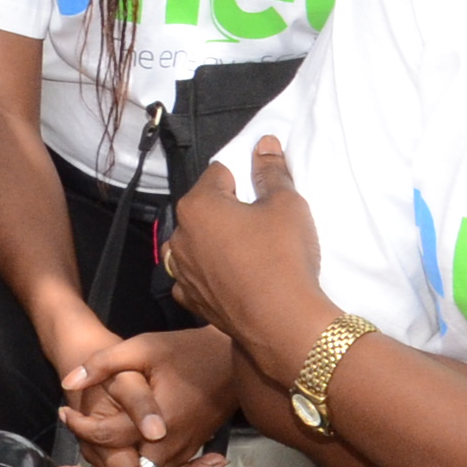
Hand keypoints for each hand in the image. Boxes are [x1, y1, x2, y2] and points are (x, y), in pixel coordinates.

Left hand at [62, 328, 241, 466]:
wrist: (230, 358)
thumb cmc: (187, 350)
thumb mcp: (141, 348)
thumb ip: (103, 364)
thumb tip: (69, 381)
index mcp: (160, 420)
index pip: (110, 437)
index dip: (80, 427)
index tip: (66, 413)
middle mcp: (174, 443)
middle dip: (100, 463)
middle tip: (74, 452)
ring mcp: (186, 449)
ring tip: (91, 451)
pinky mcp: (191, 448)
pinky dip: (139, 465)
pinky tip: (120, 453)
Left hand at [158, 142, 333, 384]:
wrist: (282, 323)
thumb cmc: (283, 255)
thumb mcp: (286, 204)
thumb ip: (271, 170)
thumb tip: (264, 142)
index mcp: (197, 205)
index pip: (218, 174)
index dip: (242, 179)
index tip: (261, 193)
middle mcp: (179, 235)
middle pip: (204, 209)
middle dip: (226, 210)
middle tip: (260, 225)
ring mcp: (181, 271)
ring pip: (197, 243)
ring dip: (215, 242)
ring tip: (248, 253)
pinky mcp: (190, 300)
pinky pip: (198, 276)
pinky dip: (211, 274)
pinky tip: (235, 279)